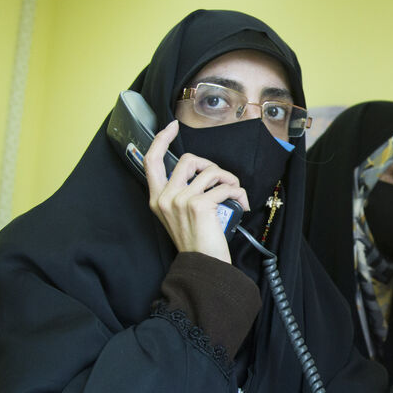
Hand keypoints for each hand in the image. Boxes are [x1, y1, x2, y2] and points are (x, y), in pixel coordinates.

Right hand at [143, 121, 249, 262]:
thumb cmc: (197, 241)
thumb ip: (181, 193)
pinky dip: (239, 193)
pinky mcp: (199, 205)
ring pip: (211, 171)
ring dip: (230, 180)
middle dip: (212, 165)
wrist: (204, 265)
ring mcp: (180, 200)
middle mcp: (165, 198)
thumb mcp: (178, 215)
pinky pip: (226, 186)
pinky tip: (241, 204)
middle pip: (189, 159)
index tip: (172, 127)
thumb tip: (200, 172)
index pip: (151, 161)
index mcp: (157, 199)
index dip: (161, 140)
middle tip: (222, 181)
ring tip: (235, 194)